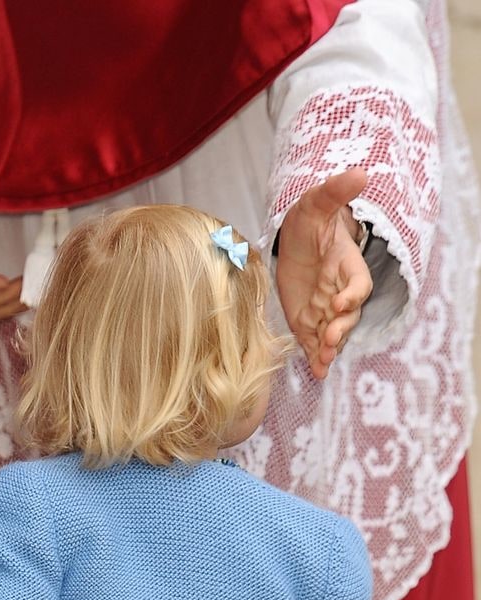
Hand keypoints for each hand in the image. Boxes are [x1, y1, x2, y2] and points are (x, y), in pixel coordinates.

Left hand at [275, 167, 372, 379]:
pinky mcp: (308, 321)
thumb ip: (335, 191)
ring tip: (322, 362)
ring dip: (329, 349)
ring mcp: (324, 308)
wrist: (293, 239)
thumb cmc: (309, 220)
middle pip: (348, 316)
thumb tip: (360, 173)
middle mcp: (339, 291)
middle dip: (340, 328)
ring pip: (333, 333)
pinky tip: (315, 372)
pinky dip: (316, 357)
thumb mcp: (316, 202)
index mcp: (346, 265)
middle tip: (329, 340)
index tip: (341, 302)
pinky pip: (314, 343)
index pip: (359, 284)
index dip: (353, 295)